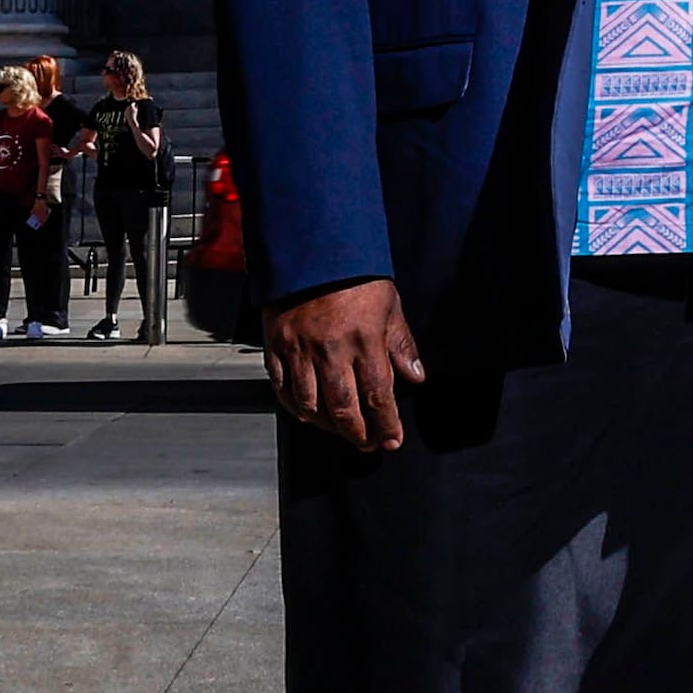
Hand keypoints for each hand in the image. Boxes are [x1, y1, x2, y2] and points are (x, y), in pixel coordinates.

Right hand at [267, 279, 425, 449]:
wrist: (310, 247)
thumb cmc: (354, 275)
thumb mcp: (389, 304)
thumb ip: (401, 344)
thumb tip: (415, 377)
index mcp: (364, 339)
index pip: (378, 396)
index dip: (386, 425)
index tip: (391, 440)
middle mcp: (331, 349)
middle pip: (344, 409)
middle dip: (358, 434)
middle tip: (368, 444)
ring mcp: (300, 349)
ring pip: (310, 404)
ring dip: (327, 426)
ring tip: (340, 432)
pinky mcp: (276, 344)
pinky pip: (282, 387)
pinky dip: (294, 406)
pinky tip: (306, 414)